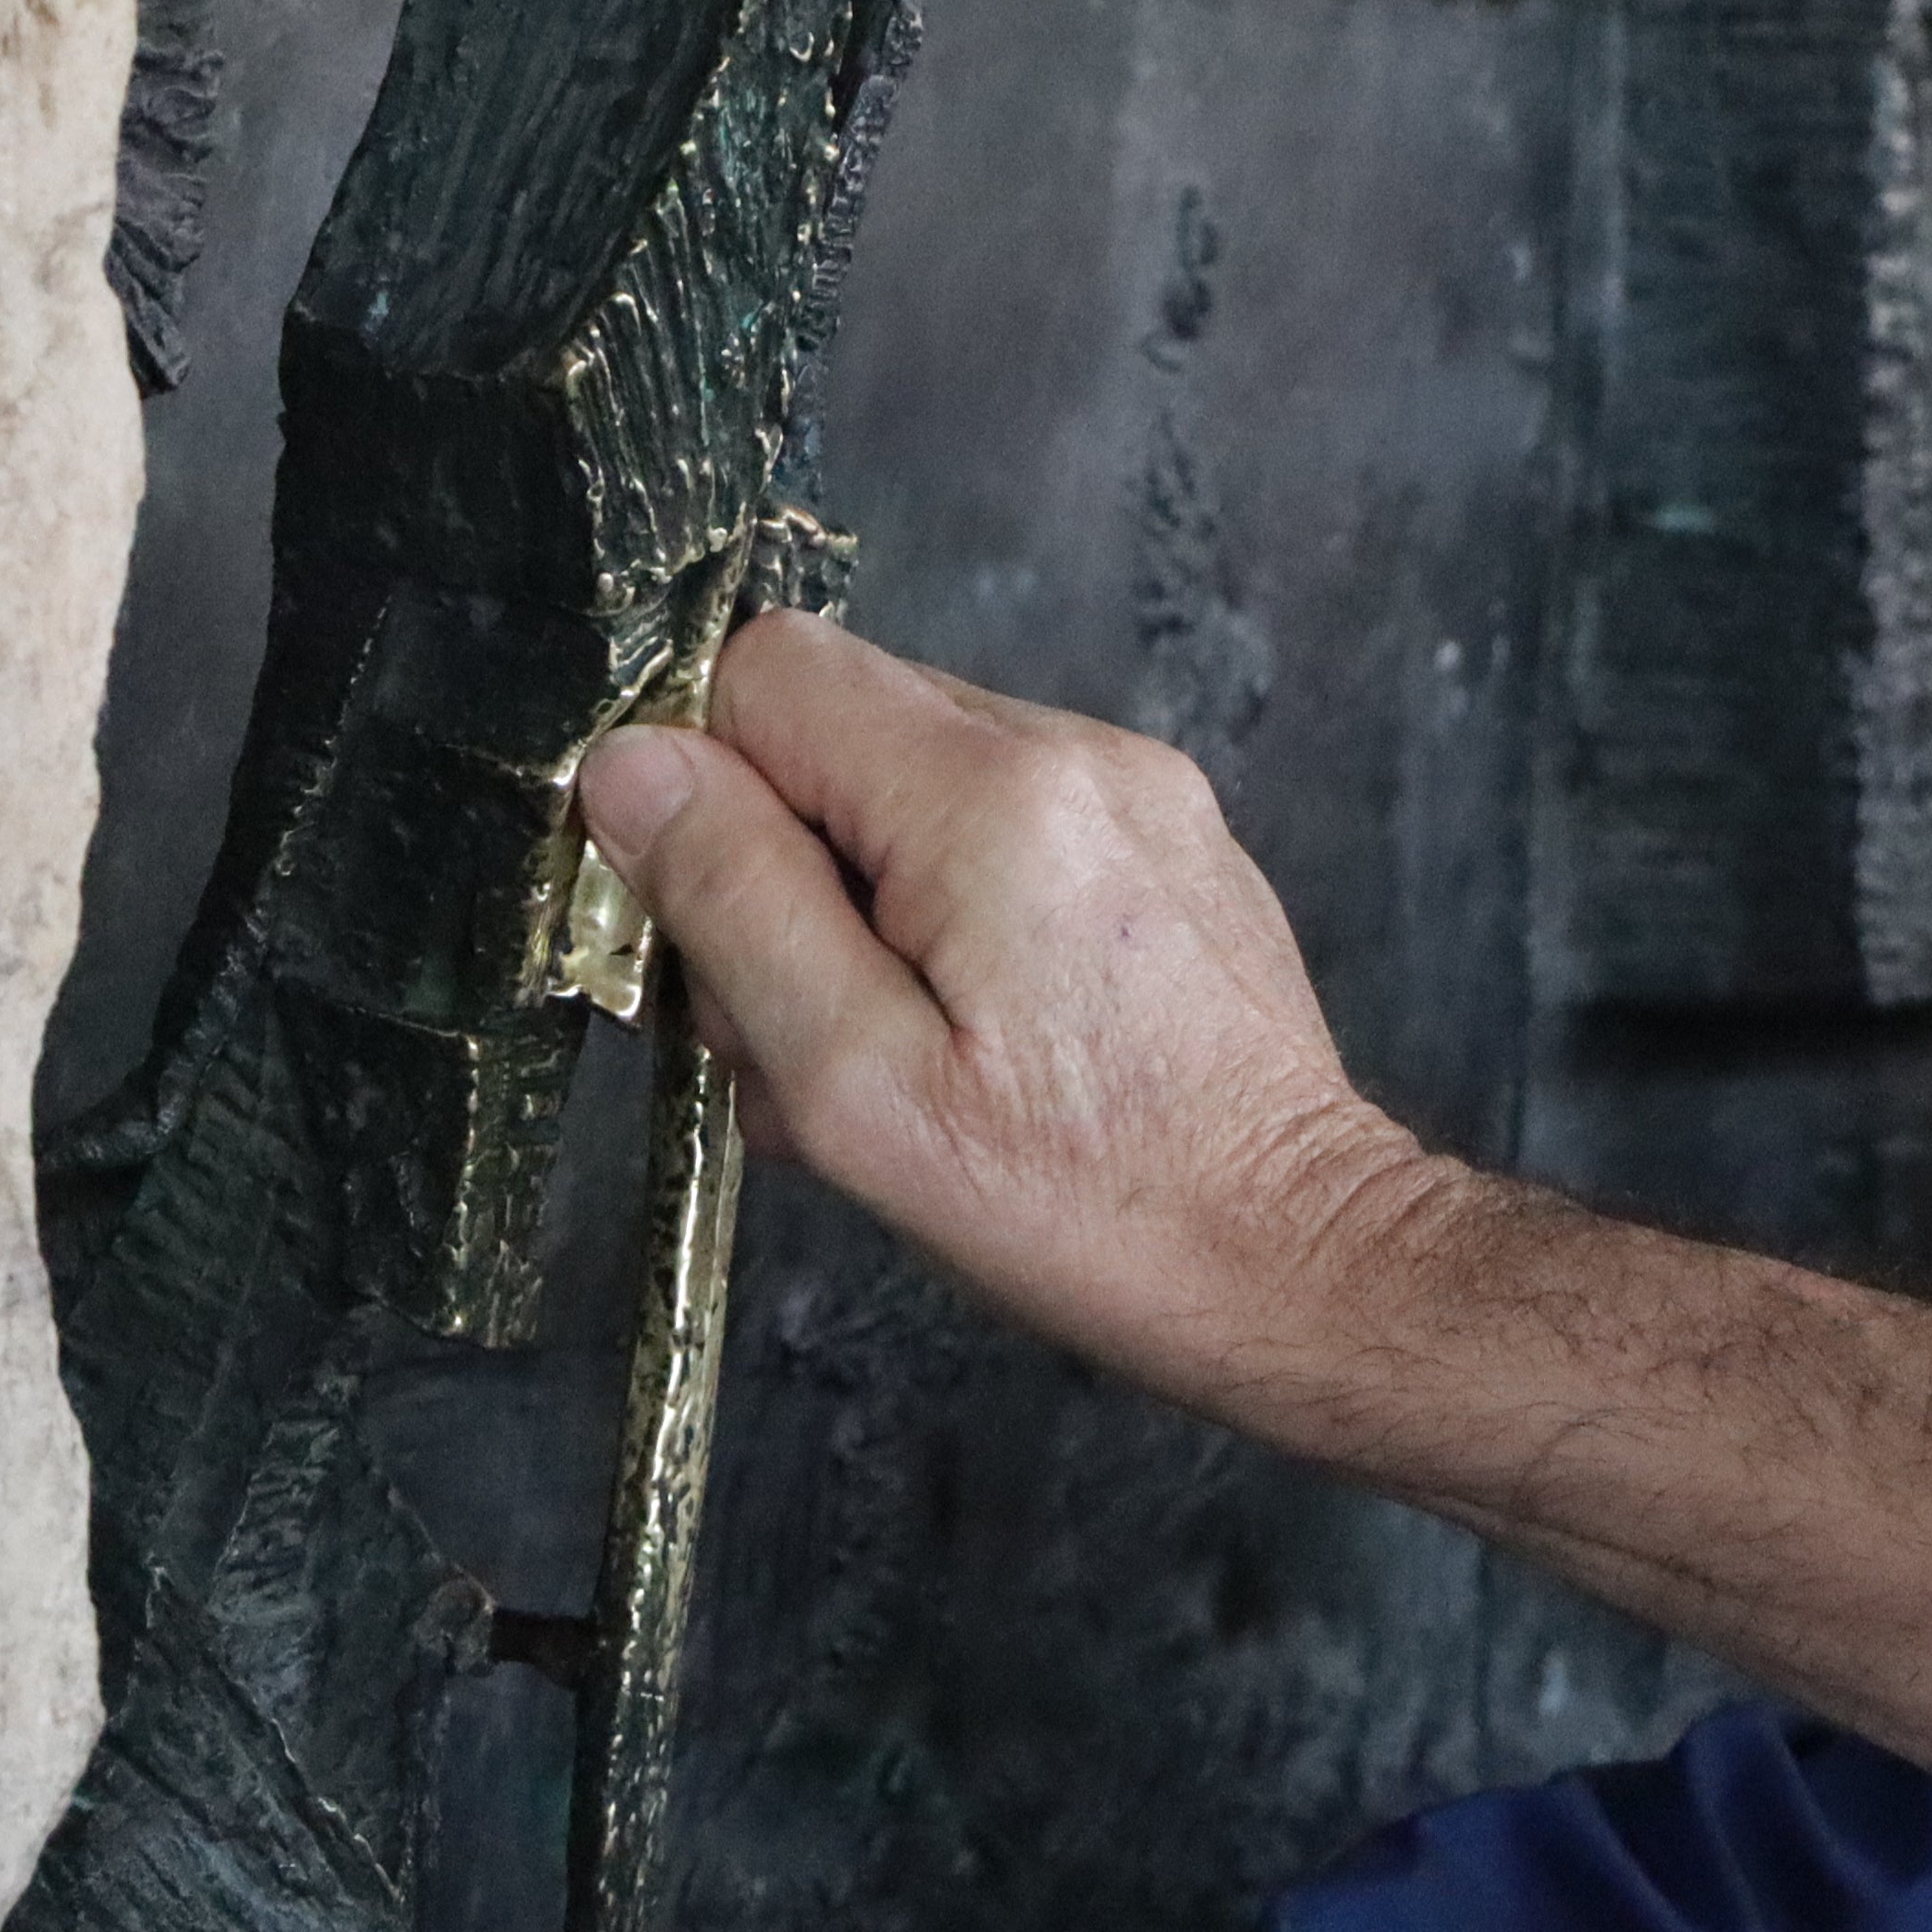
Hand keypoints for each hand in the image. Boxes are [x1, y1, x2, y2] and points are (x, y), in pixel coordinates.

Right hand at [577, 616, 1452, 1395]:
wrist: (1299, 1260)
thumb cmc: (1087, 1204)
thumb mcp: (854, 1086)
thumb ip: (733, 901)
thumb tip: (632, 765)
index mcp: (990, 796)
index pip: (767, 671)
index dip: (705, 789)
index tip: (714, 928)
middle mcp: (1075, 754)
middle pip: (839, 720)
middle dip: (777, 858)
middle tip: (795, 1027)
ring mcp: (1136, 791)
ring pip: (912, 777)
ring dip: (859, 897)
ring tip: (890, 1052)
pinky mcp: (1168, 842)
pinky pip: (1002, 823)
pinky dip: (950, 909)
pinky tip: (973, 1036)